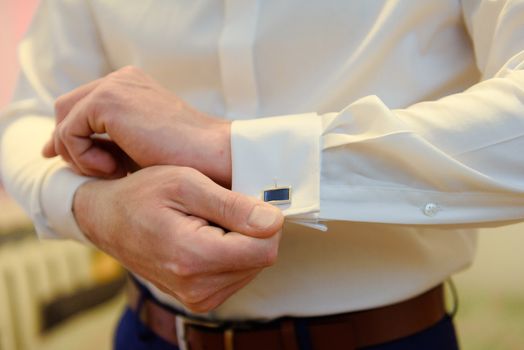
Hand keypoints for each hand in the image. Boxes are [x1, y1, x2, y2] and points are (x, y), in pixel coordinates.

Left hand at [42, 66, 231, 185]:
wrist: (212, 154)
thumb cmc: (184, 159)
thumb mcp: (140, 147)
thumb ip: (108, 142)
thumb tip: (66, 149)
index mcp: (132, 86)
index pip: (84, 104)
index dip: (70, 133)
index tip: (66, 160)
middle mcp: (121, 79)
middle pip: (67, 107)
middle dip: (67, 142)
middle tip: (89, 172)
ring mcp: (114, 86)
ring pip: (64, 119)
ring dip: (79, 154)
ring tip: (113, 172)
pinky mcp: (108, 100)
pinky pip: (69, 132)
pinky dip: (83, 157)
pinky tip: (114, 169)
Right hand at [74, 165, 282, 311]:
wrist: (107, 220)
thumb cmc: (142, 194)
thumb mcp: (186, 183)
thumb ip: (232, 205)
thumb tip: (274, 222)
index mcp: (193, 258)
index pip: (264, 250)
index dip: (266, 221)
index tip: (248, 200)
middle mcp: (196, 288)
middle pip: (261, 259)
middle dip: (251, 230)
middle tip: (220, 208)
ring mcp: (197, 298)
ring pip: (253, 267)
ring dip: (241, 241)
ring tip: (209, 222)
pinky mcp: (200, 300)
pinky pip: (238, 274)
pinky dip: (231, 253)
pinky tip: (208, 236)